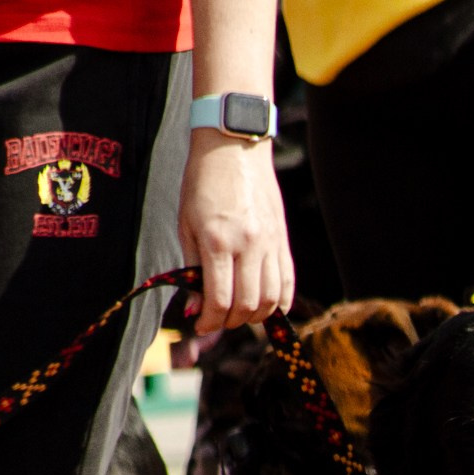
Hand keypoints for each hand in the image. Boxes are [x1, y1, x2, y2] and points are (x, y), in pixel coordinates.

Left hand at [179, 130, 291, 331]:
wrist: (234, 148)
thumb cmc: (202, 184)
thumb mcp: (187, 225)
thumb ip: (192, 268)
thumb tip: (194, 308)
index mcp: (218, 241)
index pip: (219, 299)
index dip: (209, 321)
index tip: (200, 326)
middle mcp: (248, 245)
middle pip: (247, 305)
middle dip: (230, 321)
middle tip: (217, 319)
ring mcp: (270, 243)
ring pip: (270, 299)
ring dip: (255, 316)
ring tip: (239, 314)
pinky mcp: (282, 240)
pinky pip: (287, 283)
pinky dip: (278, 303)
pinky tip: (265, 307)